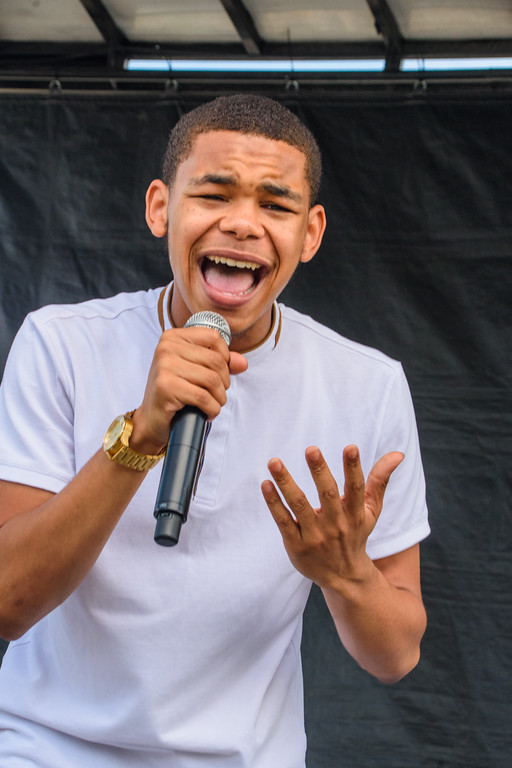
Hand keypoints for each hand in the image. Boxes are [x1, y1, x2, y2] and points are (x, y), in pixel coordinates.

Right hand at [131, 326, 247, 453]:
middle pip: (216, 360)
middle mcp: (166, 348)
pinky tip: (206, 413)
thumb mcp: (196, 371)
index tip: (218, 373)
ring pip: (213, 380)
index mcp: (172, 337)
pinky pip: (204, 397)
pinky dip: (212, 409)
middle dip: (224, 382)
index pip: (213, 337)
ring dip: (219, 398)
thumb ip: (220, 363)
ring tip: (212, 404)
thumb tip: (242, 363)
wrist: (151, 419)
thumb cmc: (174, 392)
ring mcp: (165, 366)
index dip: (225, 357)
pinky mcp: (166, 387)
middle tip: (216, 394)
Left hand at [261, 445, 403, 588]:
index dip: (353, 468)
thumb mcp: (371, 510)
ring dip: (286, 483)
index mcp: (355, 514)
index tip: (350, 447)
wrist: (344, 577)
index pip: (355, 488)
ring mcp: (315, 536)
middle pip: (327, 494)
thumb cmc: (356, 533)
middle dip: (319, 470)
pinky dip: (273, 503)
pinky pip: (283, 521)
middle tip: (311, 449)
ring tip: (274, 461)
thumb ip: (380, 480)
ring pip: (299, 505)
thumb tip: (398, 453)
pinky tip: (266, 484)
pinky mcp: (296, 545)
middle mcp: (336, 524)